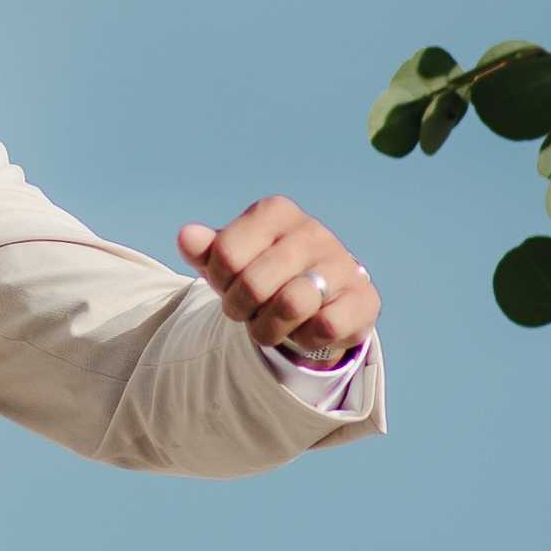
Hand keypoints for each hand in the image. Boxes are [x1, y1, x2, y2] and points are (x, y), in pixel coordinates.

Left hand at [177, 196, 377, 367]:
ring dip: (268, 328)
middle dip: (239, 310)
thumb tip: (186, 236)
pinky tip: (305, 328)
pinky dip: (305, 338)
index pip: (225, 254)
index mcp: (276, 212)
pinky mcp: (364, 298)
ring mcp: (342, 262)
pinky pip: (324, 326)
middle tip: (245, 312)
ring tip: (270, 324)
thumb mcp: (230, 261)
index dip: (218, 281)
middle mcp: (312, 231)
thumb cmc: (264, 272)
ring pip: (291, 305)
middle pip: (253, 284)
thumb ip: (205, 250)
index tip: (228, 285)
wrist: (321, 297)